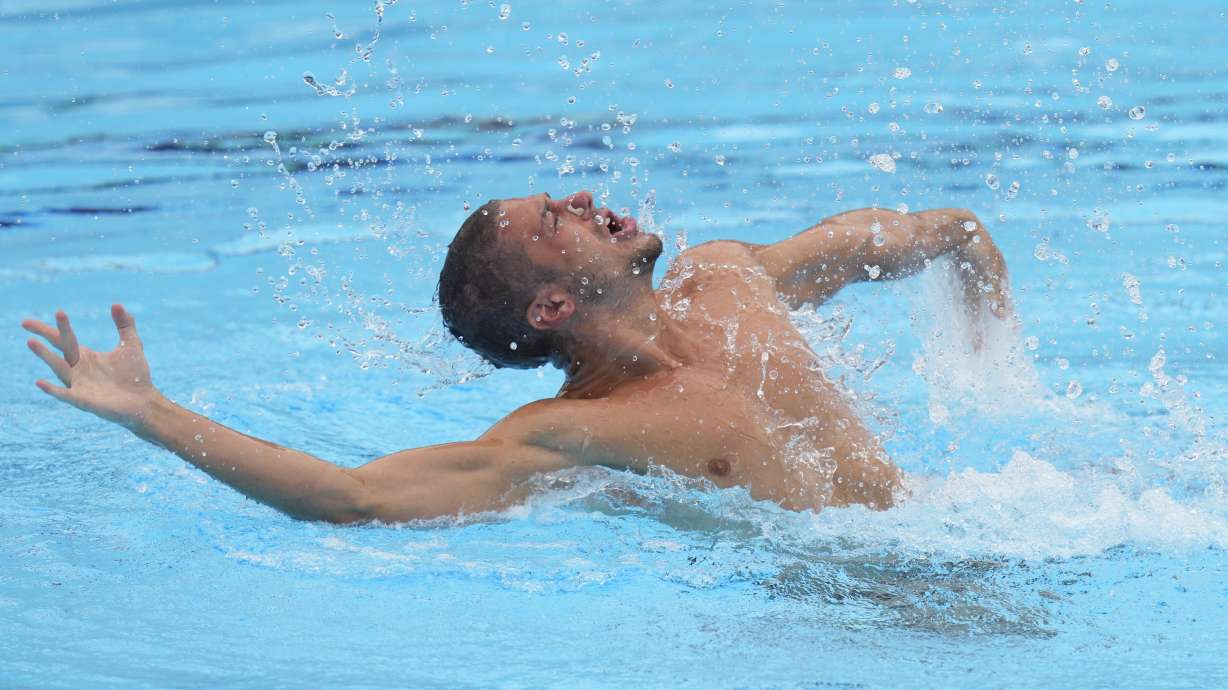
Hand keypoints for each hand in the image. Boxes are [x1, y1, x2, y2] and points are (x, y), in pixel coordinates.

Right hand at [23, 304, 160, 428]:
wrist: (144, 403)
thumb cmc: (135, 376)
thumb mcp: (130, 346)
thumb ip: (125, 325)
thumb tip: (117, 304)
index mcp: (86, 357)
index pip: (67, 339)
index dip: (59, 326)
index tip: (56, 312)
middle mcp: (78, 369)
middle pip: (60, 349)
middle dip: (46, 335)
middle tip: (26, 322)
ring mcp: (79, 385)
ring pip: (58, 368)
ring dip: (45, 356)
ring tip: (31, 342)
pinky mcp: (84, 401)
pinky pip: (65, 395)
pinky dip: (52, 390)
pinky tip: (40, 383)